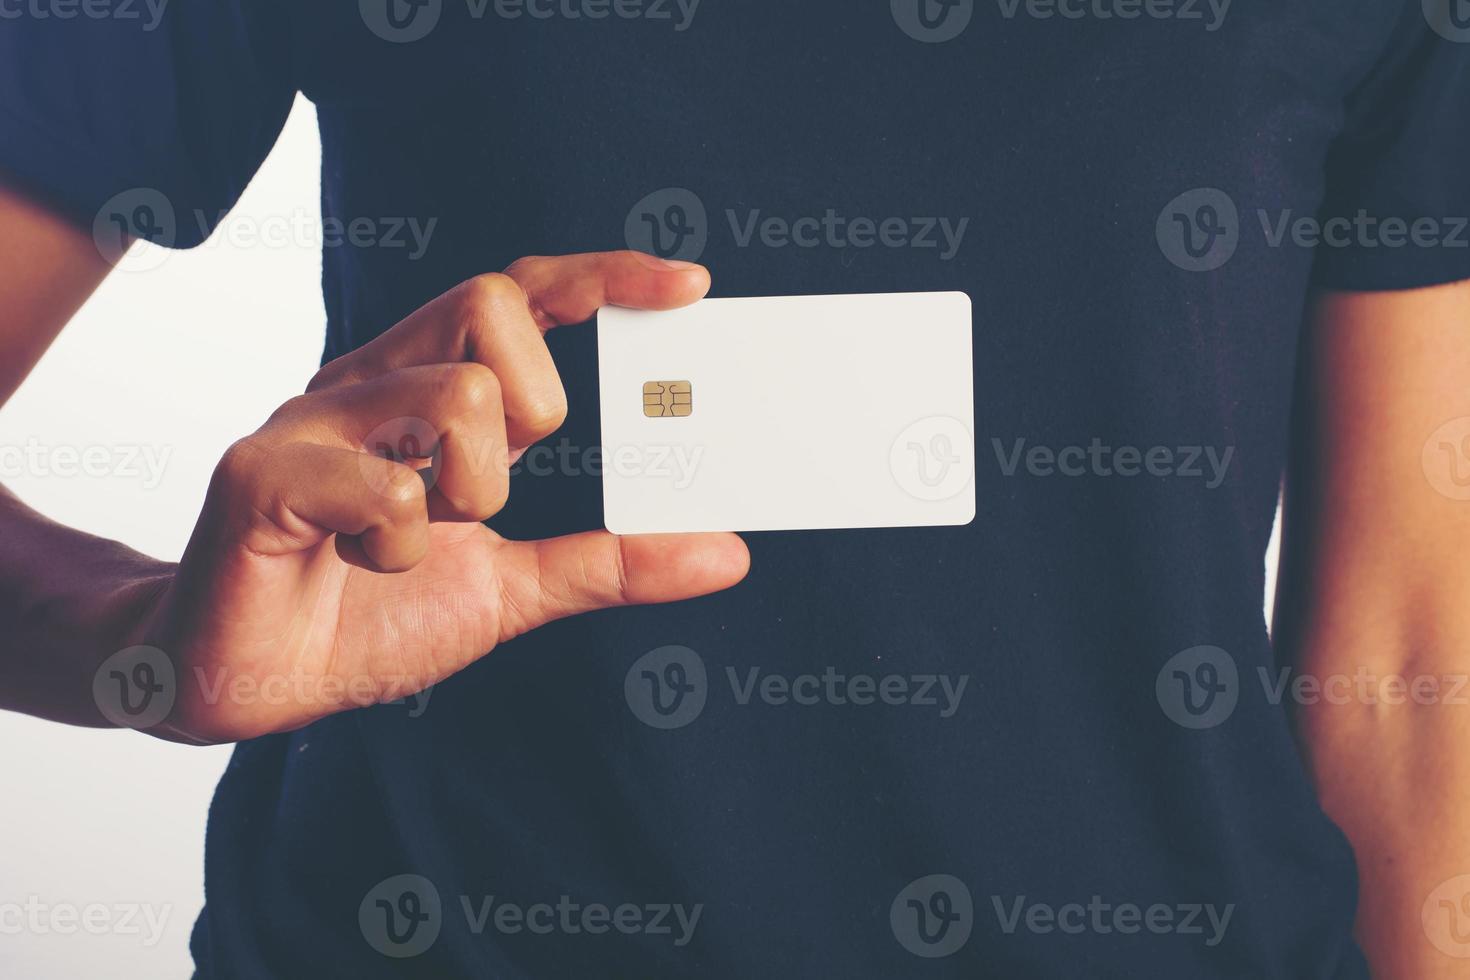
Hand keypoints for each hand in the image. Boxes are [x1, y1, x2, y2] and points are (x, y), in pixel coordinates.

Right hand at [128, 252, 747, 743]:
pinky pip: (388, 487)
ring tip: (415, 538)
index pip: (518, 295)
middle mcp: (369, 382)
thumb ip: (610, 563)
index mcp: (425, 393)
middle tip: (488, 487)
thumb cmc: (370, 617)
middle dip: (531, 404)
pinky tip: (360, 564)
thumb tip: (729, 552)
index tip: (691, 287)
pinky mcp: (262, 475)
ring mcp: (311, 419)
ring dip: (467, 492)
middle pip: (488, 303)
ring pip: (452, 396)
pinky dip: (401, 546)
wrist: (247, 682)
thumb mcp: (514, 590)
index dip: (602, 277)